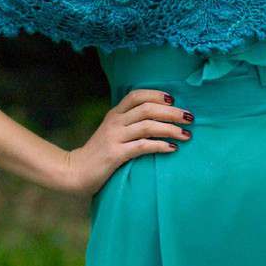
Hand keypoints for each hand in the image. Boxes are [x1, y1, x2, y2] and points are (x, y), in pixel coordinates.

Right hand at [57, 87, 194, 198]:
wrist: (75, 171)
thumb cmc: (98, 153)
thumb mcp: (112, 132)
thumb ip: (128, 124)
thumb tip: (158, 119)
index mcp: (114, 114)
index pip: (136, 95)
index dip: (156, 94)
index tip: (173, 100)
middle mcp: (115, 122)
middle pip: (148, 109)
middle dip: (172, 112)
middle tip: (190, 118)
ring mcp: (114, 137)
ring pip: (148, 126)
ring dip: (170, 129)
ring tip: (186, 134)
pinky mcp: (116, 154)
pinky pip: (143, 146)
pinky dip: (160, 146)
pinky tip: (172, 148)